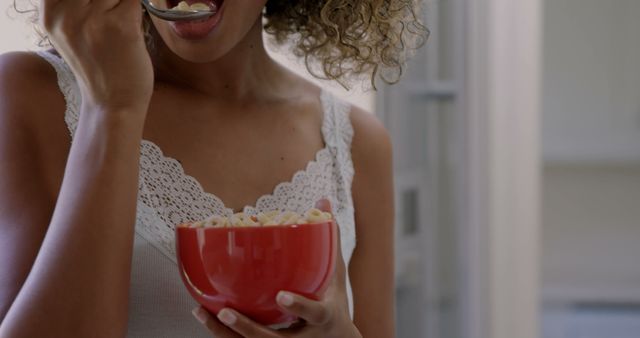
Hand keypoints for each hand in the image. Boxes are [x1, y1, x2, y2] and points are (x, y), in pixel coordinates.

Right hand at [41, 0, 153, 112]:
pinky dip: (136, 11)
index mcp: (49, 13)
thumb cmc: (99, 67)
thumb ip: (73, 5)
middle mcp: (67, 14)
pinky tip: (130, 30)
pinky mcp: (121, 26)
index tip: (98, 6)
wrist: (114, 104)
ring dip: (122, 5)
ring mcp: (93, 19)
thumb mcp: (70, 32)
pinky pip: (133, 0)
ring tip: (119, 25)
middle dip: (109, 0)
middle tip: (112, 14)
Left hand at [191, 199, 361, 337]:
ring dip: (225, 332)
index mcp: (322, 317)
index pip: (313, 313)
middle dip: (249, 328)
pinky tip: (204, 314)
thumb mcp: (337, 273)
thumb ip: (330, 238)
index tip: (281, 296)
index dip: (298, 306)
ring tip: (203, 312)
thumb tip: (323, 200)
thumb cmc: (333, 301)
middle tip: (228, 311)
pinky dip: (222, 333)